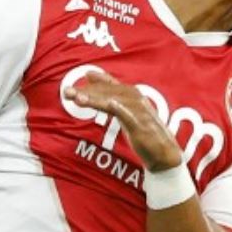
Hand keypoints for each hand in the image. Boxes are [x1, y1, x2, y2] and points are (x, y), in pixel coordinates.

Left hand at [63, 70, 183, 171]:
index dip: (96, 80)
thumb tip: (95, 85)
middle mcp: (136, 100)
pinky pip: (127, 114)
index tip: (80, 78)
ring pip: (114, 100)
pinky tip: (107, 104)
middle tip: (67, 92)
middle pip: (108, 92)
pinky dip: (117, 107)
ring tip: (77, 99)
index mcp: (132, 97)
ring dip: (95, 98)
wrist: (164, 154)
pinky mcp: (141, 126)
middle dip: (87, 91)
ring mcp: (139, 112)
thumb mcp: (126, 115)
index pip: (111, 85)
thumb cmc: (144, 133)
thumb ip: (112, 101)